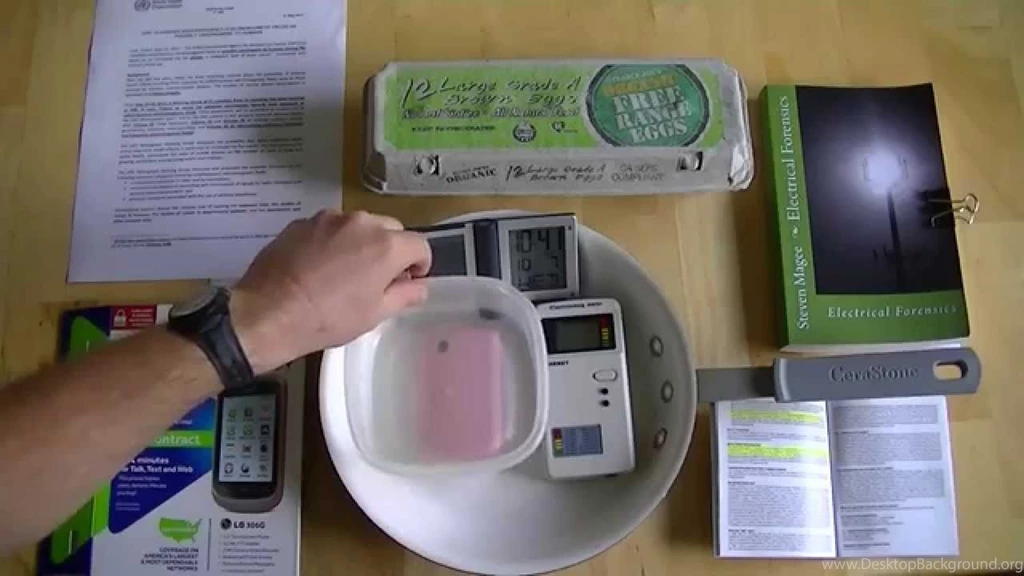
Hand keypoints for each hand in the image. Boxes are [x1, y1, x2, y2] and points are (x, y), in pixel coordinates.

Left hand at [229, 210, 430, 372]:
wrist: (270, 312)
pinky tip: (319, 266)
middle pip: (390, 229)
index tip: (409, 280)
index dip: (420, 264)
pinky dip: (333, 241)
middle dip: (391, 250)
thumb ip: (404, 295)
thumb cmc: (329, 317)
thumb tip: (420, 286)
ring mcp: (329, 218)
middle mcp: (361, 222)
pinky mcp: (302, 222)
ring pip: (358, 225)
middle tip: (378, 277)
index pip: (420, 245)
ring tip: (345, 270)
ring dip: (361, 242)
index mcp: (387, 245)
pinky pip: (329, 227)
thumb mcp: (374, 313)